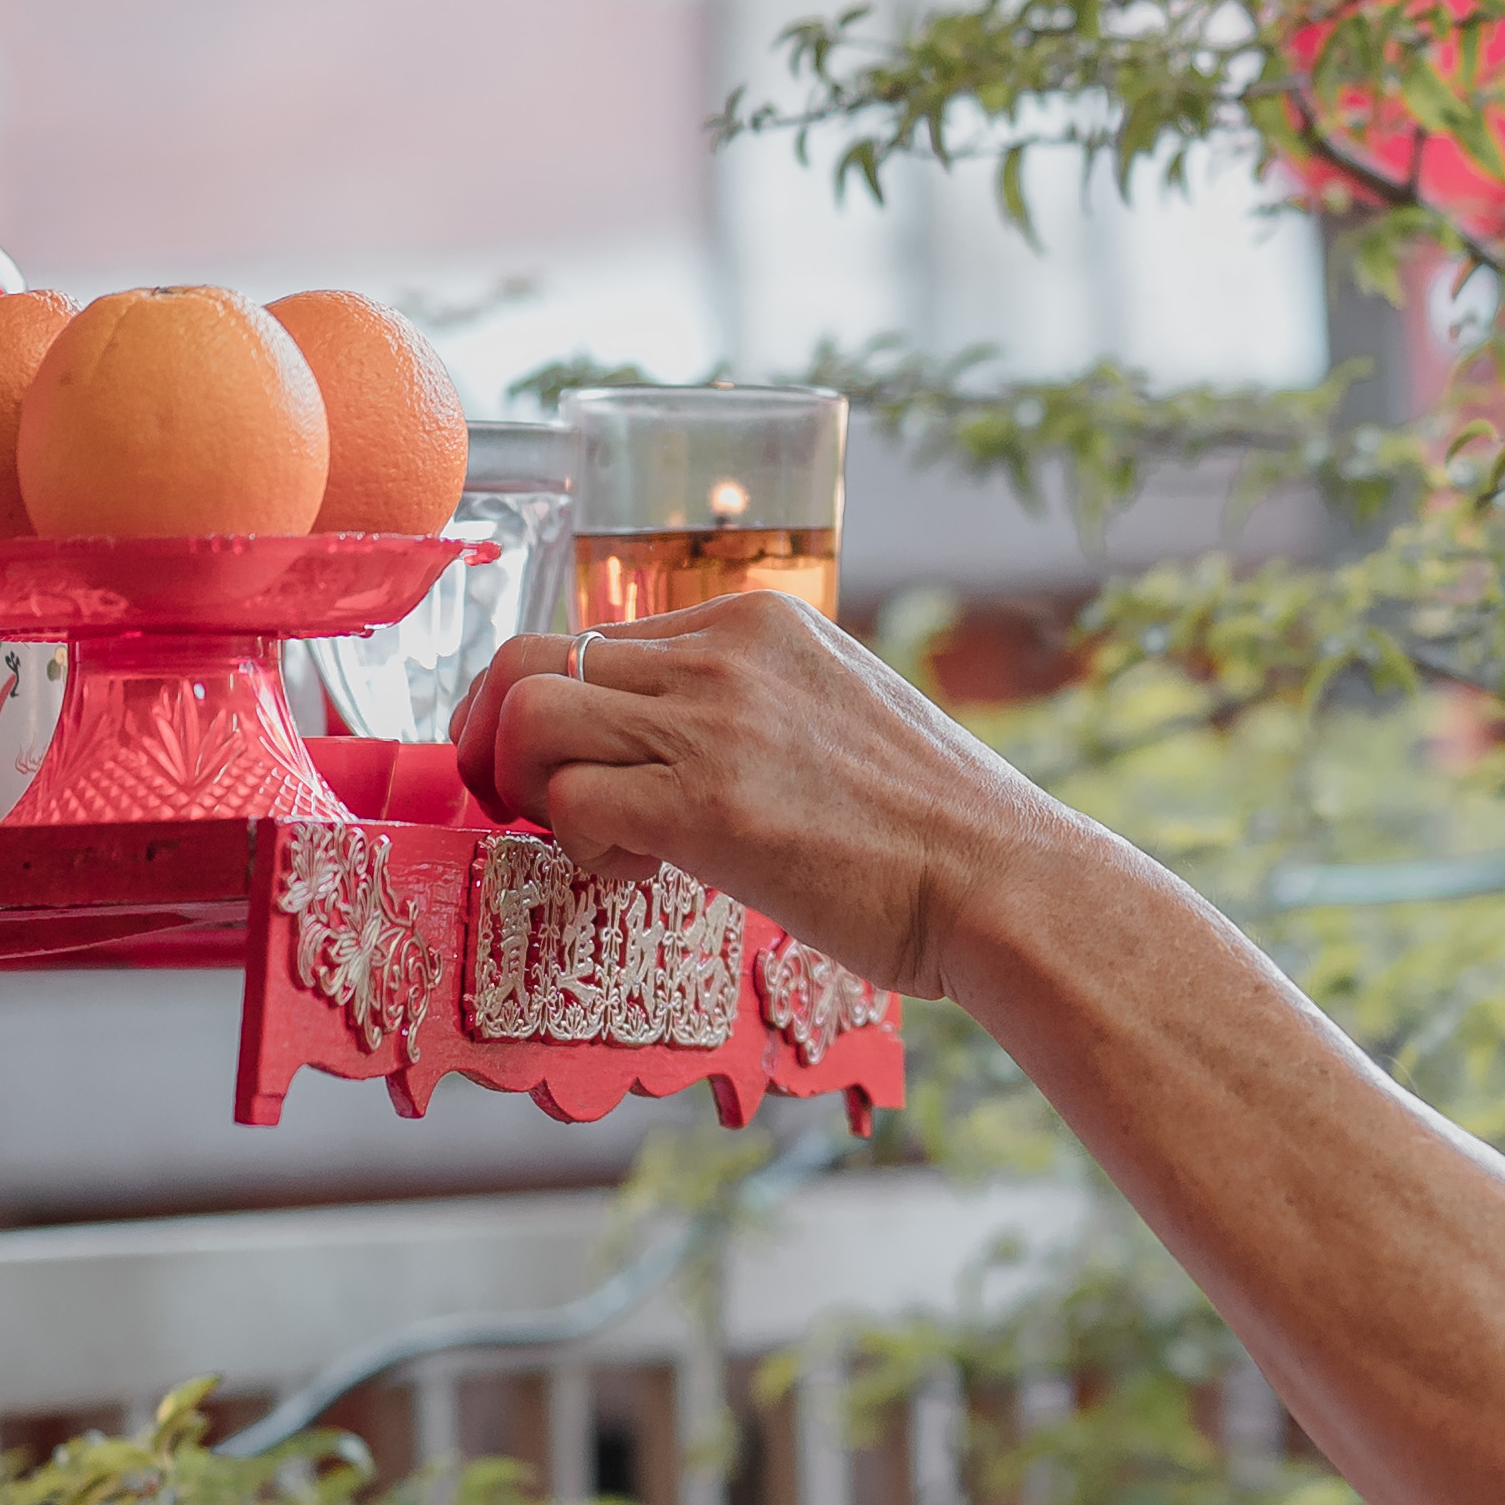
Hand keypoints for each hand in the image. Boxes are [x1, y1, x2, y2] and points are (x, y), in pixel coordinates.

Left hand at [443, 598, 1073, 998]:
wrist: (1004, 881)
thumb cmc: (939, 827)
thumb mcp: (846, 714)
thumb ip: (762, 708)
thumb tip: (694, 745)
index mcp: (759, 623)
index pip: (600, 640)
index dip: (572, 712)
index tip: (589, 772)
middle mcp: (725, 655)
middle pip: (536, 656)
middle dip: (499, 733)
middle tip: (523, 801)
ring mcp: (712, 726)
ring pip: (529, 712)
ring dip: (525, 785)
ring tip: (583, 836)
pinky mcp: (704, 807)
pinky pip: (567, 799)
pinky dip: (576, 842)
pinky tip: (638, 873)